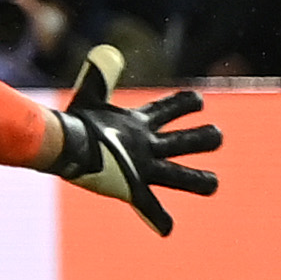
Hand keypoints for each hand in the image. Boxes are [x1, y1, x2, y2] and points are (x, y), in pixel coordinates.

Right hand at [50, 44, 221, 234]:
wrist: (65, 146)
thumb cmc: (73, 122)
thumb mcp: (89, 95)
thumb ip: (100, 74)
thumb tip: (107, 50)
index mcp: (139, 123)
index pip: (173, 107)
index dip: (188, 103)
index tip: (198, 101)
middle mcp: (149, 145)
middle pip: (190, 140)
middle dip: (206, 138)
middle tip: (215, 137)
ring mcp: (144, 168)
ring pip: (184, 176)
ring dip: (201, 180)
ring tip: (212, 184)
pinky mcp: (133, 189)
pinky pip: (150, 208)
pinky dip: (158, 219)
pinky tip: (168, 229)